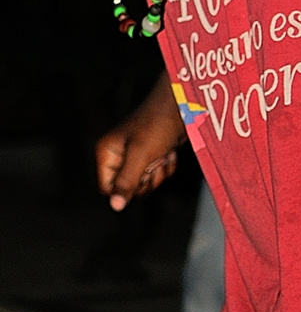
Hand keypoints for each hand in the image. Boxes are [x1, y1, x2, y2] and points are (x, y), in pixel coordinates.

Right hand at [96, 72, 186, 210]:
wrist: (183, 105)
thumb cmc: (158, 124)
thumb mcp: (141, 155)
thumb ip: (127, 182)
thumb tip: (115, 206)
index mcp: (106, 152)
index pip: (107, 189)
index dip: (126, 188)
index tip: (140, 172)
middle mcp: (118, 154)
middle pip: (128, 189)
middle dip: (146, 178)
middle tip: (153, 159)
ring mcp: (136, 155)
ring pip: (145, 183)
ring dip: (158, 172)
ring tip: (162, 152)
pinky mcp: (152, 154)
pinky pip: (157, 174)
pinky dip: (167, 166)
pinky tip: (169, 151)